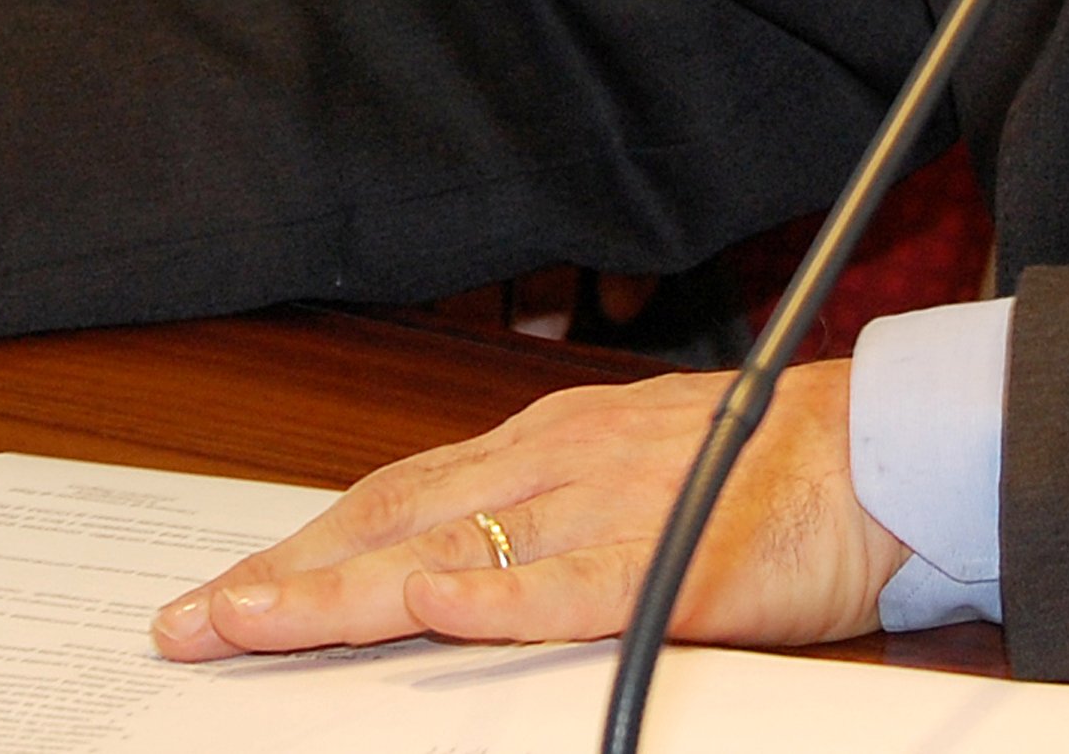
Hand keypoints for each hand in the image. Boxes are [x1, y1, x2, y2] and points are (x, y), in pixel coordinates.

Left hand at [149, 360, 908, 660]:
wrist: (877, 451)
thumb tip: (445, 570)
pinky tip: (430, 606)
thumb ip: (539, 521)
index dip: (301, 545)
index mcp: (540, 447)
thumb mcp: (625, 479)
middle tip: (191, 622)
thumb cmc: (756, 475)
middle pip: (387, 523)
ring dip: (340, 590)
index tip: (226, 588)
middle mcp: (550, 465)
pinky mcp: (666, 558)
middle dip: (282, 577)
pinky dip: (492, 594)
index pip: (390, 497)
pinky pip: (566, 583)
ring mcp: (602, 508)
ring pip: (446, 551)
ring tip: (253, 619)